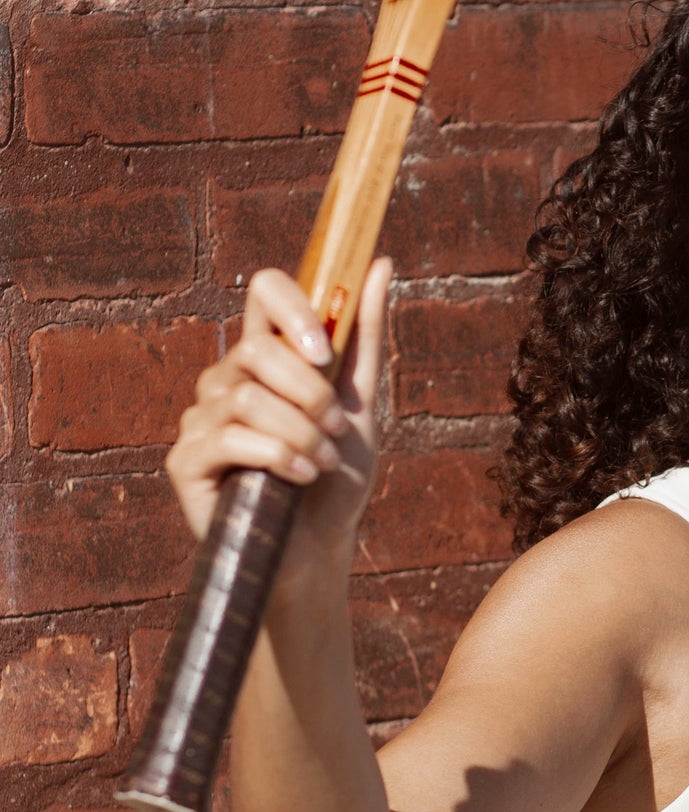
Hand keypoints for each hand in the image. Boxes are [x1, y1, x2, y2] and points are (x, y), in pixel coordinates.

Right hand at [167, 258, 391, 571]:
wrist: (320, 549)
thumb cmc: (337, 476)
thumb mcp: (361, 402)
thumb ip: (364, 334)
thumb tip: (380, 263)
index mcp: (267, 356)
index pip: (264, 291)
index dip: (293, 307)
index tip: (325, 350)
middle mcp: (226, 378)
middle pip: (257, 349)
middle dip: (311, 390)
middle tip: (336, 427)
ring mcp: (201, 418)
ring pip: (247, 396)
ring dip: (301, 432)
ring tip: (323, 463)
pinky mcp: (186, 461)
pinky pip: (228, 438)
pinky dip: (277, 456)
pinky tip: (300, 477)